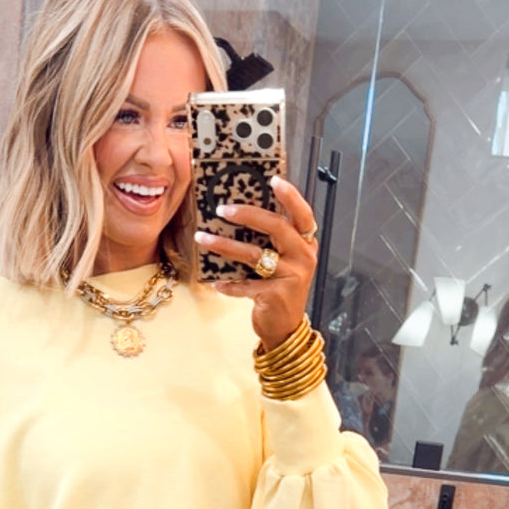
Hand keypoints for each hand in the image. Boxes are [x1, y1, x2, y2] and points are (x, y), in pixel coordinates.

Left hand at [194, 174, 318, 351]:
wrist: (285, 328)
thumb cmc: (280, 290)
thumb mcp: (284, 262)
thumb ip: (273, 241)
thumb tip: (240, 214)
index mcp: (306, 244)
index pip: (302, 214)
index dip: (290, 196)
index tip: (273, 179)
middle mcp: (303, 258)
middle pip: (276, 227)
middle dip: (247, 214)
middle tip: (222, 210)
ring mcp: (290, 277)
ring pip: (254, 255)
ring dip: (224, 246)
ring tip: (203, 238)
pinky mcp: (274, 295)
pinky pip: (244, 284)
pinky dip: (228, 284)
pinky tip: (217, 282)